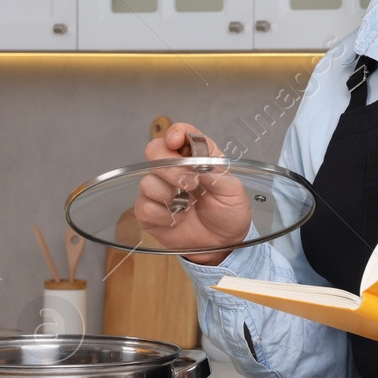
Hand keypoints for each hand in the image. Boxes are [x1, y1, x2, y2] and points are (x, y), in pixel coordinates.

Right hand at [135, 122, 250, 265]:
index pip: (180, 133)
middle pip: (155, 151)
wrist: (222, 244)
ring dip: (168, 195)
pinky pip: (143, 206)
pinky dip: (162, 215)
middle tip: (190, 184)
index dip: (175, 133)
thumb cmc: (229, 213)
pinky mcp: (150, 212)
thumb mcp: (233, 191)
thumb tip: (197, 165)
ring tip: (186, 207)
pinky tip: (175, 220)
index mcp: (197, 157)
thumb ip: (217, 174)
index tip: (176, 141)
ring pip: (148, 180)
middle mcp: (175, 169)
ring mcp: (160, 190)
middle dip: (170, 167)